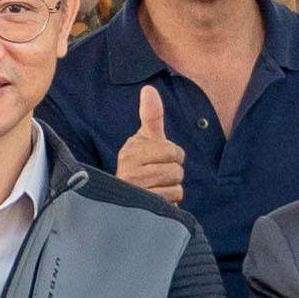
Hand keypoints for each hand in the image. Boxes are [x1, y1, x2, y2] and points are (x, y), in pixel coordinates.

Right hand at [113, 85, 186, 203]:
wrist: (122, 200)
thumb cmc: (140, 165)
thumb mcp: (145, 139)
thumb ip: (151, 116)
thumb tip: (149, 88)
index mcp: (131, 151)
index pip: (172, 151)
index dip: (172, 156)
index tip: (158, 159)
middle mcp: (129, 171)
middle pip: (176, 170)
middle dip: (172, 174)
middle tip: (157, 176)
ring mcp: (135, 191)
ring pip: (176, 187)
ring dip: (171, 190)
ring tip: (155, 189)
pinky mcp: (143, 209)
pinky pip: (172, 203)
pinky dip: (169, 204)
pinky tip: (156, 202)